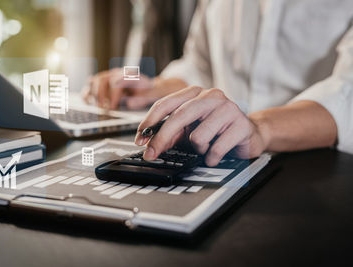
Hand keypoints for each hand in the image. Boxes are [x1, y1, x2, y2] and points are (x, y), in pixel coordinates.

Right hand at [83, 68, 156, 109]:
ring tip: (98, 106)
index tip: (113, 107)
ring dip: (94, 94)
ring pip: (95, 80)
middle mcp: (117, 73)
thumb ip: (140, 99)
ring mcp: (109, 75)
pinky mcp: (102, 81)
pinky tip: (89, 102)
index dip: (113, 95)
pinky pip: (91, 83)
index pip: (117, 82)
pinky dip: (88, 92)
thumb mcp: (148, 95)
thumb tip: (129, 103)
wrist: (146, 87)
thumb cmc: (146, 92)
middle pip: (103, 79)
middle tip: (104, 108)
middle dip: (102, 96)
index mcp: (129, 74)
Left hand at [134, 86, 268, 165]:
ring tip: (206, 147)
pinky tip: (216, 155)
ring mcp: (227, 108)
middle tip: (151, 154)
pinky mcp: (241, 124)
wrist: (250, 134)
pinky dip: (212, 157)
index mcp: (195, 93)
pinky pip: (215, 148)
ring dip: (198, 149)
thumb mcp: (189, 130)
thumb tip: (150, 145)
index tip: (140, 139)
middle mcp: (211, 96)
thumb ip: (170, 134)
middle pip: (178, 116)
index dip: (149, 122)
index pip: (166, 103)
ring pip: (197, 136)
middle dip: (161, 139)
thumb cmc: (216, 131)